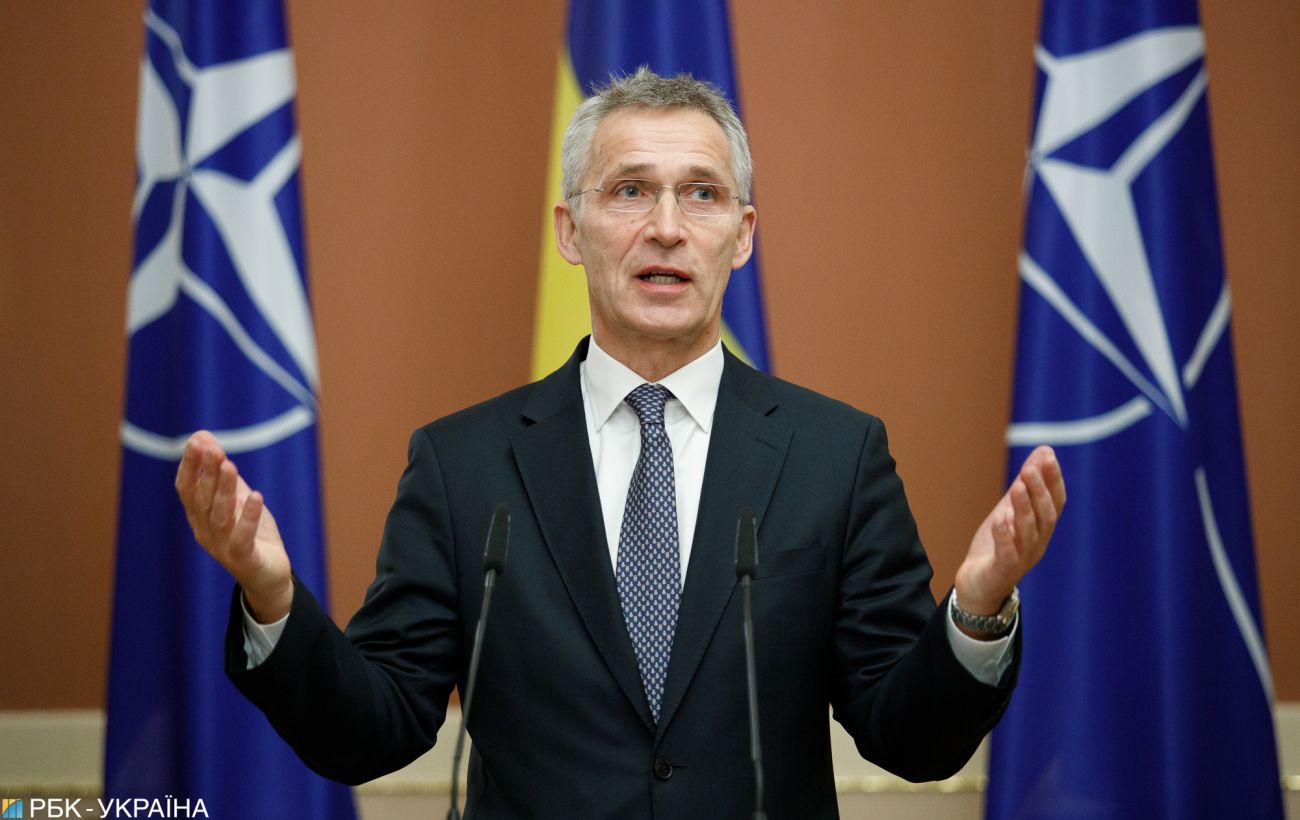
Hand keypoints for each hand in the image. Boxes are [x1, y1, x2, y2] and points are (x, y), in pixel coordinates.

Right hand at [175, 430, 293, 622]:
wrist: (269, 576)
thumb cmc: (252, 534)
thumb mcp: (238, 498)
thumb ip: (222, 472)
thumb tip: (202, 435)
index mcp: (199, 517)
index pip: (187, 489)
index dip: (190, 465)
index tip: (197, 440)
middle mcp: (205, 532)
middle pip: (202, 499)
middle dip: (208, 472)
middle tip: (214, 448)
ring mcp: (222, 548)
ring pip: (220, 516)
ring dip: (225, 490)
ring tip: (231, 466)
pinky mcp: (244, 559)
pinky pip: (242, 538)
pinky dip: (249, 517)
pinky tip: (257, 497)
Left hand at [954, 445, 1065, 616]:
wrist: (978, 586)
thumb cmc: (997, 546)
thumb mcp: (1010, 509)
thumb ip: (1026, 484)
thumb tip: (1045, 451)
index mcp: (1041, 529)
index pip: (1055, 503)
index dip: (1053, 481)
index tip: (1048, 457)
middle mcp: (1037, 544)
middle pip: (1045, 516)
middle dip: (1039, 491)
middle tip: (1030, 469)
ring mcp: (1021, 559)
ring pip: (1028, 533)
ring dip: (1024, 509)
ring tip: (1017, 487)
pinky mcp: (1002, 571)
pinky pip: (1007, 553)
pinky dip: (1005, 535)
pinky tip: (1000, 518)